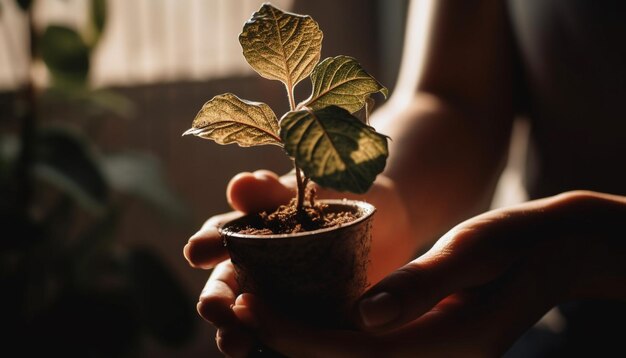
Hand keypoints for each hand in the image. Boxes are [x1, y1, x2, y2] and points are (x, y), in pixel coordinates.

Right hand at [183, 169, 414, 355]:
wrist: (386, 219)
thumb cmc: (336, 196)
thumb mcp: (307, 190)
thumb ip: (275, 192)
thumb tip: (239, 185)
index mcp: (248, 232)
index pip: (220, 237)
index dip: (206, 244)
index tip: (196, 251)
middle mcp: (255, 268)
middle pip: (227, 287)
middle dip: (217, 301)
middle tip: (214, 311)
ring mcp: (280, 297)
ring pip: (251, 318)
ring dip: (239, 331)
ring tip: (237, 345)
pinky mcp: (309, 319)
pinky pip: (291, 337)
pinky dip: (282, 346)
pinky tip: (283, 354)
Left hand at [229, 190, 625, 356]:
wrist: (553, 252)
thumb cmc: (516, 241)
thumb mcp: (473, 251)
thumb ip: (421, 287)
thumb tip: (365, 316)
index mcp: (440, 348)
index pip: (343, 351)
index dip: (285, 329)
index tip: (244, 297)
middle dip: (278, 335)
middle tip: (234, 299)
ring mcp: (423, 357)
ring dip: (293, 334)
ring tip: (251, 300)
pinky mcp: (418, 343)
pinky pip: (359, 348)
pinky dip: (320, 330)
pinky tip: (294, 303)